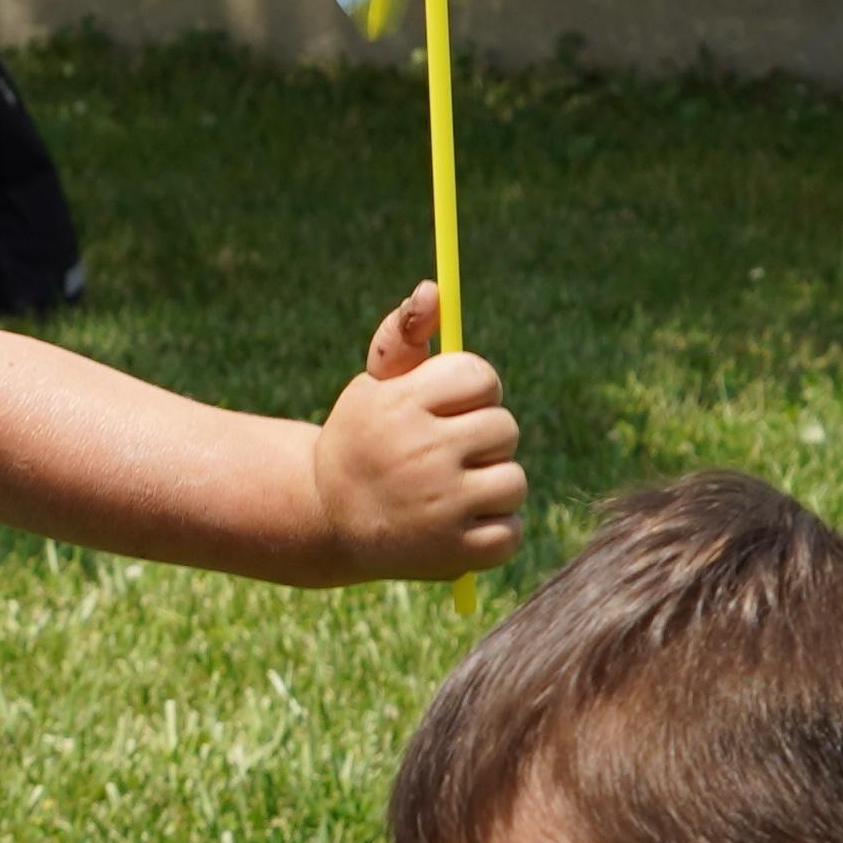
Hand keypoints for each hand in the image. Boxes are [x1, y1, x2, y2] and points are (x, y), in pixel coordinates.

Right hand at [311, 283, 520, 576]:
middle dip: (484, 439)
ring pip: (514, 480)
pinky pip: (510, 532)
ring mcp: (439, 506)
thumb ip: (404, 335)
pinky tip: (459, 526)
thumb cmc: (362, 441)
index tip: (451, 406)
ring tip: (453, 492)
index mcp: (402, 404)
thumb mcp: (373, 386)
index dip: (473, 390)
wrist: (328, 520)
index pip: (480, 376)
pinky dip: (493, 531)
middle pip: (504, 427)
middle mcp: (421, 452)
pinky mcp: (454, 553)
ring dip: (492, 486)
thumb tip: (433, 289)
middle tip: (448, 453)